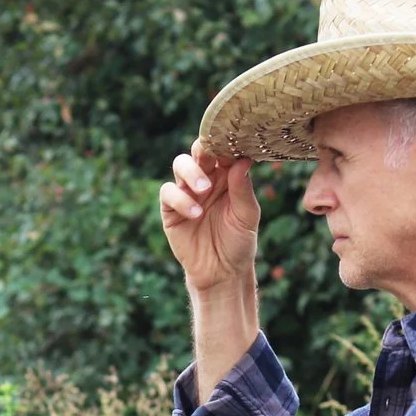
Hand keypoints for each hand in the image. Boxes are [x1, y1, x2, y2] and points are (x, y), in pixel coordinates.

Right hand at [158, 141, 259, 298]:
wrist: (222, 272)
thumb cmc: (239, 241)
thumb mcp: (247, 216)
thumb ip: (243, 189)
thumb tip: (243, 160)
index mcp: (227, 175)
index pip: (223, 150)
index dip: (225, 143)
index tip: (232, 143)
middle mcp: (206, 179)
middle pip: (199, 151)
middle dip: (204, 149)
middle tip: (211, 157)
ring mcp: (187, 192)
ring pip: (181, 165)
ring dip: (191, 172)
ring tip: (204, 190)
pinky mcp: (170, 209)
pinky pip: (168, 193)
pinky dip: (180, 199)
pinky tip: (195, 213)